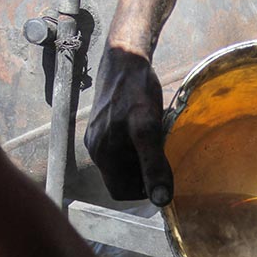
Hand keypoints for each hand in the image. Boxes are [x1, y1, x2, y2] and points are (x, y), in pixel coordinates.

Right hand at [84, 46, 172, 205]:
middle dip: (141, 172)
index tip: (160, 172)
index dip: (142, 189)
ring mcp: (95, 136)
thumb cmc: (137, 91)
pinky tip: (143, 130)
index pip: (122, 193)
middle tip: (160, 153)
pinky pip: (117, 147)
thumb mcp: (150, 129)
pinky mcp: (99, 125)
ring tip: (153, 140)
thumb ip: (153, 165)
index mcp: (103, 155)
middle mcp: (95, 148)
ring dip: (139, 158)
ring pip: (120, 163)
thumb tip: (161, 199)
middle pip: (121, 179)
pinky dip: (133, 145)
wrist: (124, 57)